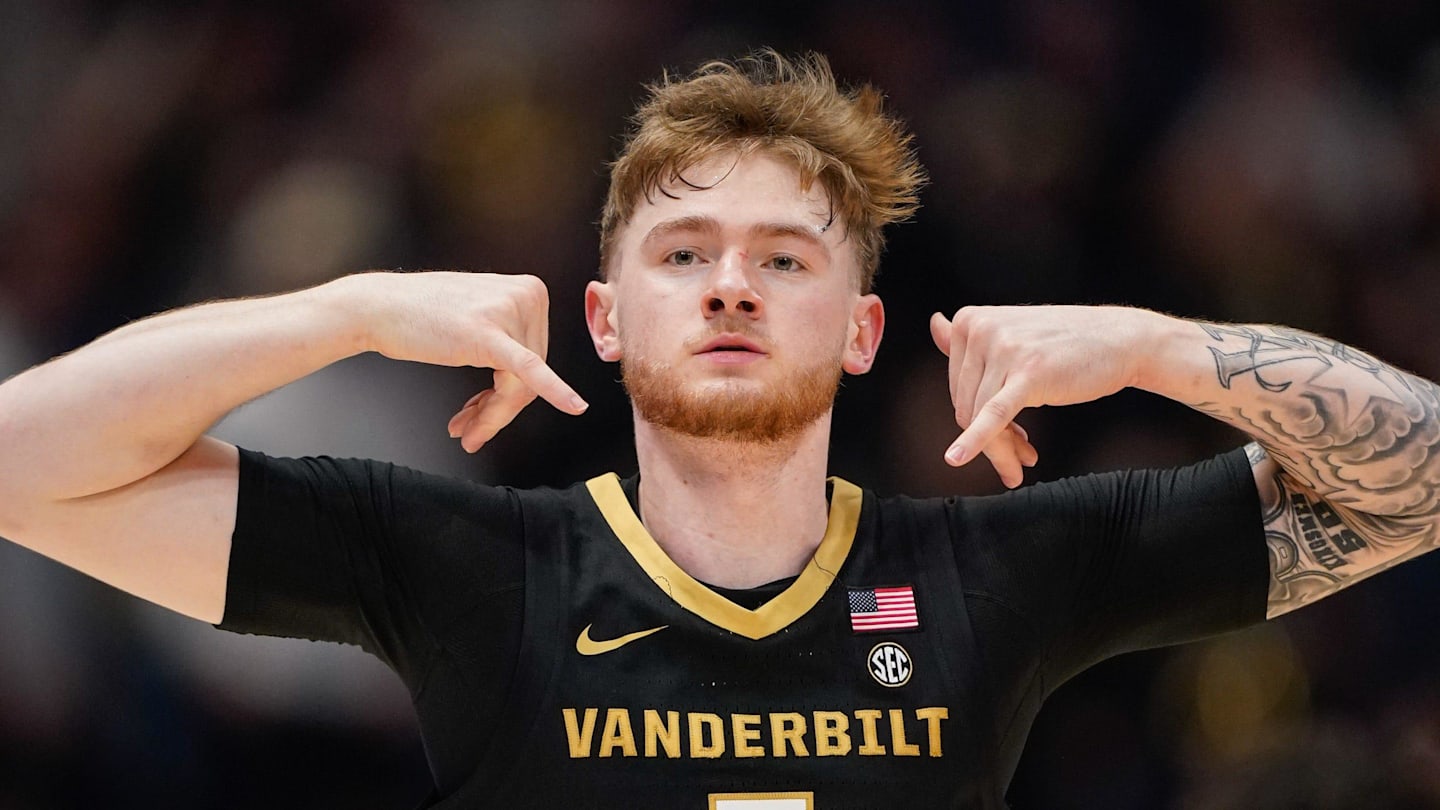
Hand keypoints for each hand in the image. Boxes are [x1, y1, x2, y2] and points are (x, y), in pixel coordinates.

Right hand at [347, 271, 586, 452]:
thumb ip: (510, 339)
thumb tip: (532, 382)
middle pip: (531, 373)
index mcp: (530, 290)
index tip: (481, 410)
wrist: (377, 307)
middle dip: (499, 409)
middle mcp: (527, 295)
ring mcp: (509, 312)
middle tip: (469, 430)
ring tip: (466, 430)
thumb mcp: (481, 315)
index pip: (538, 355)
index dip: (511, 391)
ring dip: (492, 415)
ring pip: (520, 385)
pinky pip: (528, 370)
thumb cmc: (421, 315)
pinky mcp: (489, 334)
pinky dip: (555, 391)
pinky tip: (575, 407)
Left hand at [929, 305, 1158, 486]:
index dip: (976, 418)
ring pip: (980, 418)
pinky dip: (975, 441)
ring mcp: (1004, 349)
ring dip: (1002, 449)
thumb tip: (935, 325)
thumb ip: (970, 335)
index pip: (958, 386)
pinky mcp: (1028, 373)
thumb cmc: (1067, 341)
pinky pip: (994, 415)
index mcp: (971, 320)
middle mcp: (981, 329)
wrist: (1121, 339)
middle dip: (992, 439)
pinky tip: (958, 458)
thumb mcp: (1013, 330)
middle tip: (1020, 456)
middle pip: (966, 405)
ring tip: (1024, 461)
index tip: (1007, 434)